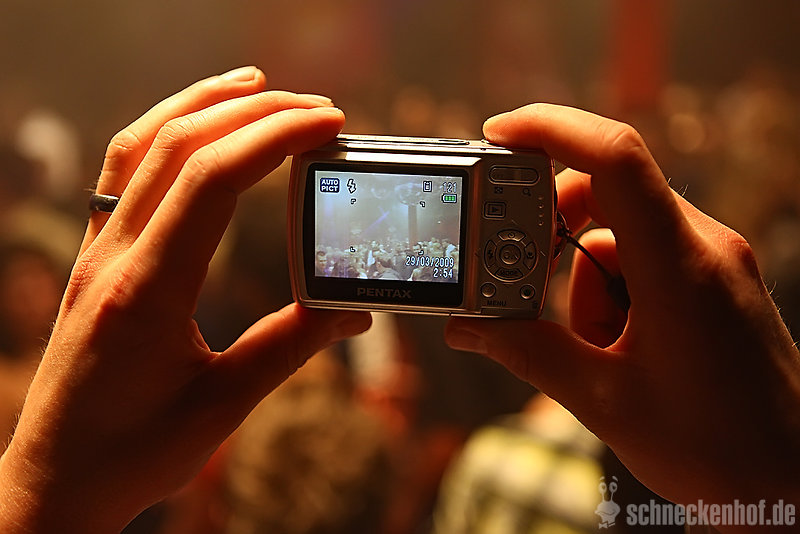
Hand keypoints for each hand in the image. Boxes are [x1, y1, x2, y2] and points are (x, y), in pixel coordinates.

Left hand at [0, 67, 370, 532]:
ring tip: (258, 83)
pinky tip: (198, 125)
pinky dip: (163, 130)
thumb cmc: (134, 451)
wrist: (57, 477)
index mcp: (147, 291)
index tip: (327, 125)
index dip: (275, 138)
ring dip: (203, 103)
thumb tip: (353, 311)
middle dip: (255, 112)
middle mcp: (113, 257)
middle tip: (317, 108)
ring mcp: (95, 251)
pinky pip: (122, 172)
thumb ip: (291, 348)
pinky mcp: (94, 256)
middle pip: (180, 146)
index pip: (212, 181)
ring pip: (141, 144)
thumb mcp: (224, 405)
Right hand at [446, 104, 799, 513]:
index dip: (551, 130)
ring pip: (621, 234)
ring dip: (585, 281)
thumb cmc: (716, 447)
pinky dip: (612, 291)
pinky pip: (645, 258)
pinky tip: (617, 349)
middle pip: (607, 195)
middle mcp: (703, 248)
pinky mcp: (713, 280)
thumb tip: (468, 327)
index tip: (499, 134)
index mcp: (678, 268)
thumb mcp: (604, 402)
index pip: (615, 159)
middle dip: (553, 234)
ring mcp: (712, 262)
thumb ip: (529, 353)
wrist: (789, 482)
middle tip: (527, 288)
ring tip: (596, 351)